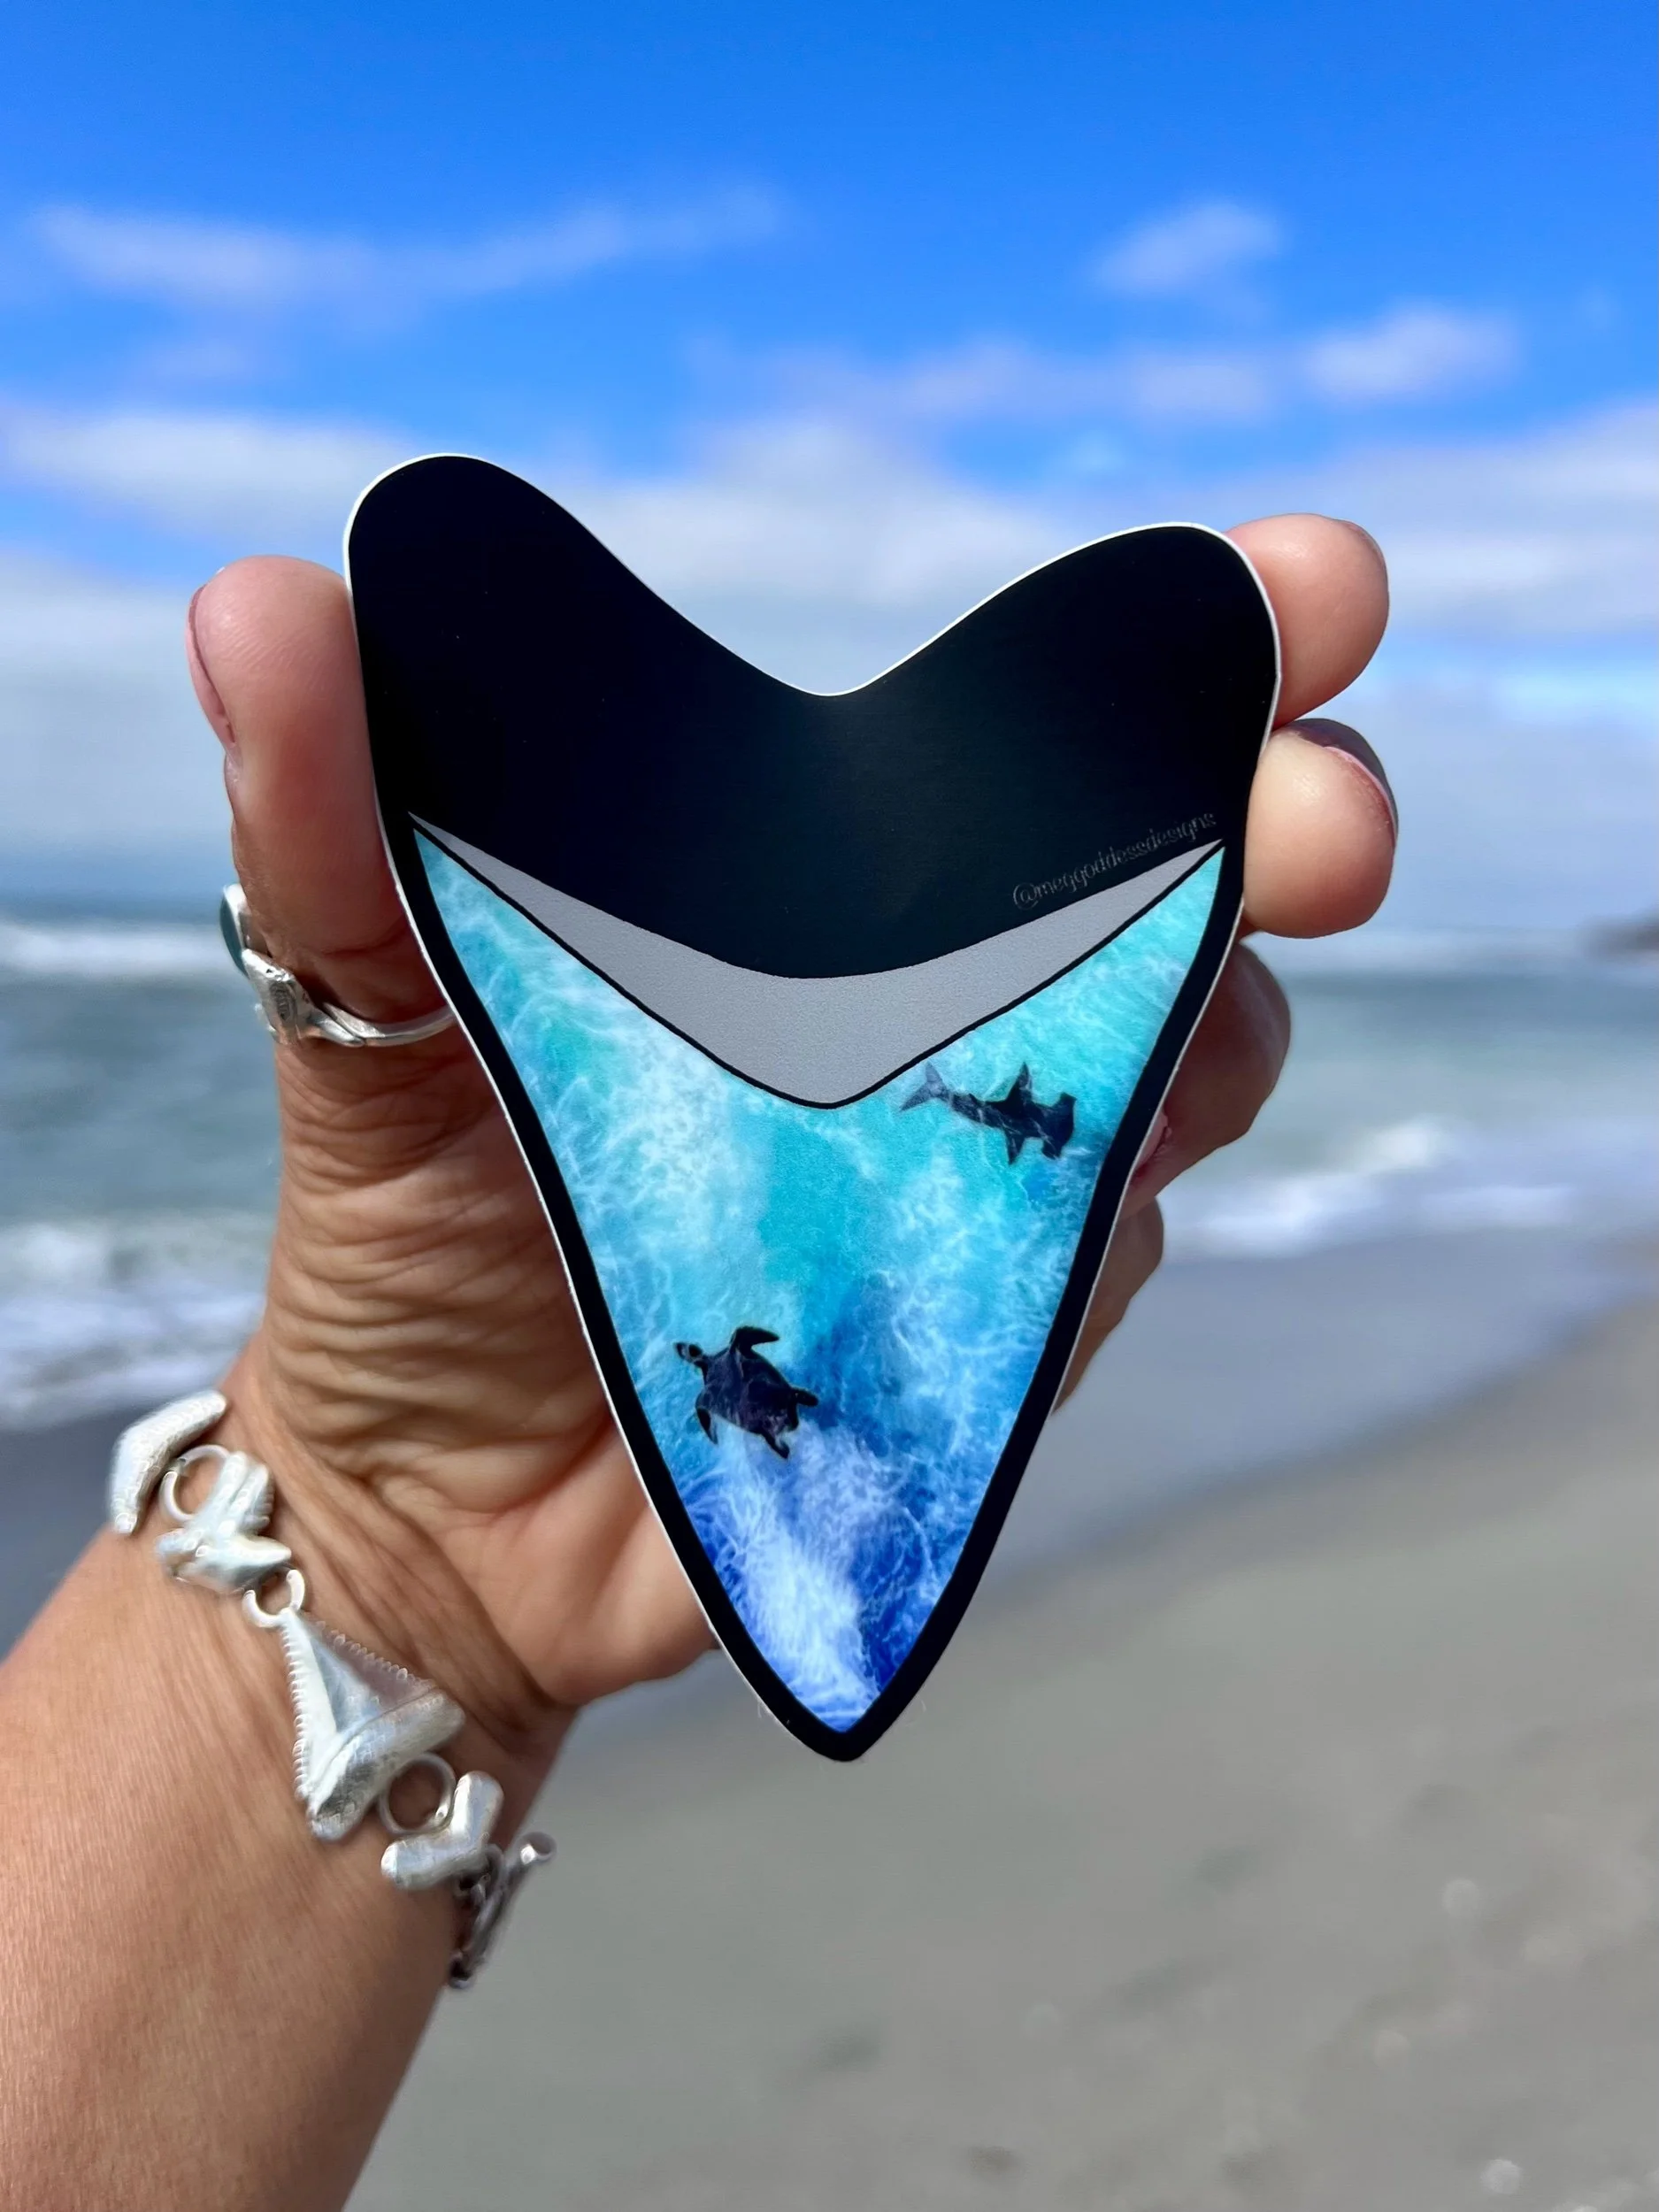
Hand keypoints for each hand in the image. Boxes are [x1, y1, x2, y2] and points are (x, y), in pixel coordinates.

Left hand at [185, 514, 1391, 1777]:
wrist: (422, 1497)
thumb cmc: (411, 1213)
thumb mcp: (352, 998)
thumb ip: (330, 816)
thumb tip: (256, 600)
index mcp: (850, 892)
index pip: (1065, 737)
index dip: (1211, 649)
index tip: (1309, 587)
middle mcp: (959, 1016)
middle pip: (1207, 890)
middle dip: (1305, 824)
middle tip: (1320, 824)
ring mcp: (998, 1183)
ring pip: (1191, 1080)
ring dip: (1205, 1045)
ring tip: (1133, 1062)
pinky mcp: (995, 1345)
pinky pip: (1090, 1278)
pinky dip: (1065, 1255)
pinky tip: (971, 1265)